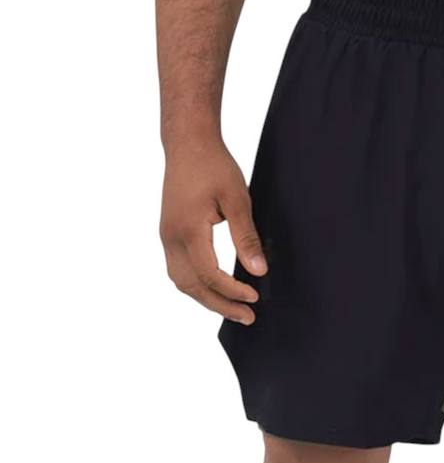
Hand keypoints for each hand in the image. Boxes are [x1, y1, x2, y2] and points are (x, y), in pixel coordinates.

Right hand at [159, 140, 266, 323]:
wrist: (188, 144)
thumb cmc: (213, 166)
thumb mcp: (238, 200)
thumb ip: (247, 238)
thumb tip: (258, 271)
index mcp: (188, 230)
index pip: (210, 275)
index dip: (233, 291)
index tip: (255, 297)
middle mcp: (171, 237)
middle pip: (192, 286)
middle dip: (220, 305)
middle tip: (247, 317)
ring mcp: (166, 236)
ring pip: (182, 281)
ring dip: (206, 299)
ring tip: (233, 309)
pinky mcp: (168, 234)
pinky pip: (179, 270)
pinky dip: (197, 285)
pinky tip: (216, 289)